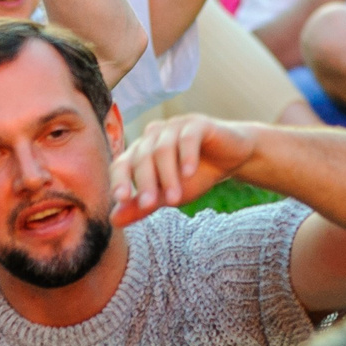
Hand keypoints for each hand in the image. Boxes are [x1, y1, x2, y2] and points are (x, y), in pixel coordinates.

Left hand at [110, 114, 255, 219]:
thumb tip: (114, 221)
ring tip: (175, 199)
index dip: (119, 179)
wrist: (230, 158)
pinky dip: (187, 156)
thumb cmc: (195, 175)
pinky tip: (189, 172)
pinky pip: (187, 137)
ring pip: (163, 149)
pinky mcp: (197, 123)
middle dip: (145, 183)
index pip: (122, 164)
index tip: (122, 198)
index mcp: (141, 151)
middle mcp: (153, 136)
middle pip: (142, 157)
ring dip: (167, 175)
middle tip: (149, 205)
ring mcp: (175, 126)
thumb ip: (142, 205)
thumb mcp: (168, 195)